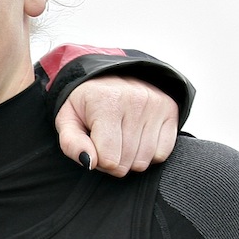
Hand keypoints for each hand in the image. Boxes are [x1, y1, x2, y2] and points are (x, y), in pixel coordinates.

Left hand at [56, 76, 178, 175]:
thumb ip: (71, 144)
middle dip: (113, 162)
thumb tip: (89, 162)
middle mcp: (136, 101)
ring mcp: (156, 105)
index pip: (108, 159)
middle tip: (105, 145)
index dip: (96, 162)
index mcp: (107, 102)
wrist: (109, 77)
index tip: (92, 148)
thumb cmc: (85, 104)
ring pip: (144, 160)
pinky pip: (162, 153)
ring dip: (130, 160)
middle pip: (126, 162)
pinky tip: (137, 140)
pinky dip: (149, 154)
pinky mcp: (170, 109)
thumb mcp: (67, 120)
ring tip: (120, 142)